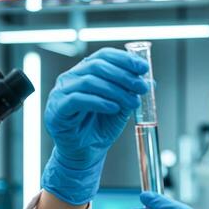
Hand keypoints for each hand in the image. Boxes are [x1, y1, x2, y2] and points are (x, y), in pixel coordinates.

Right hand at [41, 47, 148, 204]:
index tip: (143, 67)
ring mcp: (61, 92)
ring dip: (115, 91)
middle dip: (124, 75)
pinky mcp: (57, 109)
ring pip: (89, 81)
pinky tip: (114, 108)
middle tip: (141, 86)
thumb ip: (131, 93)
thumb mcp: (121, 108)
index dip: (124, 59)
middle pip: (97, 66)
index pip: (104, 56)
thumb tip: (151, 81)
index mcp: (86, 72)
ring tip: (132, 102)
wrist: (86, 153)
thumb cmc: (100, 127)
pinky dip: (99, 102)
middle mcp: (71, 78)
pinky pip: (78, 99)